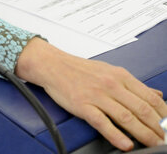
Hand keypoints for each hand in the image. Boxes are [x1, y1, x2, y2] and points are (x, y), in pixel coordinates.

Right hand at [16, 38, 166, 150]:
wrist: (54, 65)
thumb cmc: (80, 69)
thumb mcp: (110, 71)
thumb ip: (133, 85)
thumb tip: (155, 95)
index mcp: (120, 76)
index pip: (149, 97)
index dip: (164, 114)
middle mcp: (111, 84)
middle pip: (141, 108)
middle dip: (158, 127)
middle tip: (166, 140)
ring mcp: (97, 95)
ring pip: (126, 117)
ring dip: (143, 133)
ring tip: (154, 144)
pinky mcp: (83, 105)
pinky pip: (102, 122)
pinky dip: (115, 134)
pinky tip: (125, 144)